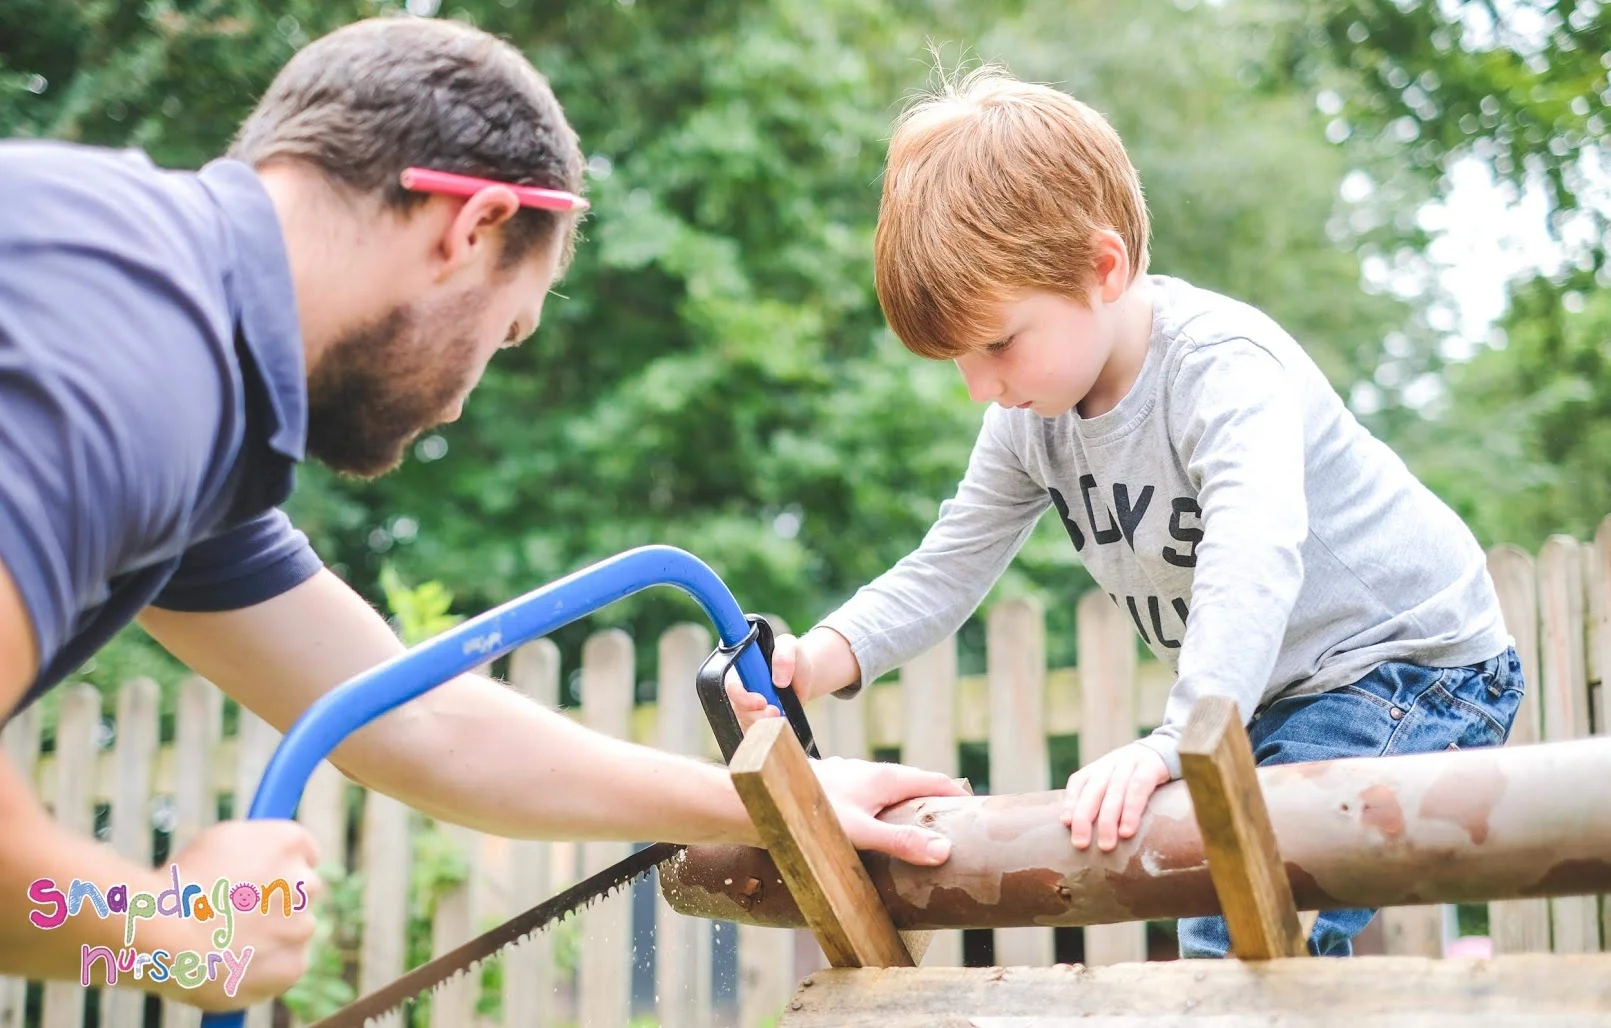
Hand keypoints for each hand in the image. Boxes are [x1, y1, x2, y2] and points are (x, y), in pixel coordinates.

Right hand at [156, 819, 323, 1010]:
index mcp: (289, 842)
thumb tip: (262, 860)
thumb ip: (253, 848)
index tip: (267, 879)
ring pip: (293, 931)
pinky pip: (284, 965)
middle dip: (277, 901)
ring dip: (270, 936)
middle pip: (302, 891)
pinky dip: (263, 968)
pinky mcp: (293, 965)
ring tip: (223, 942)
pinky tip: (230, 965)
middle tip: (237, 915)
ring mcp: (302, 925)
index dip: (282, 867)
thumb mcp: (216, 843)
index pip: (305, 852)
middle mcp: (306, 881)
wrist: (164, 935)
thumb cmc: (179, 885)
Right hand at [724, 631, 808, 732]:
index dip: (742, 697)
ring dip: (763, 724)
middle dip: (754, 715)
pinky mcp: (757, 721)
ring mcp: (747, 708)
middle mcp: (740, 690)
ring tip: (780, 716)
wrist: (803, 675)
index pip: (730, 687)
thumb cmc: (793, 658)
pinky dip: (767, 732)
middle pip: (736, 710)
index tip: (761, 701)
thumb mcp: (790, 648)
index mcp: (740, 670)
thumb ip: (783, 657)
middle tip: (775, 711)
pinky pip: (756, 733)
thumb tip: (779, 681)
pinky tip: (778, 725)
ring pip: (746, 724)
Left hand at [811, 756, 966, 864]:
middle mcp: (868, 771)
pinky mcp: (833, 785)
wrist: (761, 797)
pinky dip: (882, 806)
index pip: (933, 781)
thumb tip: (944, 850)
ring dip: (905, 803)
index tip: (976, 808)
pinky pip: (868, 794)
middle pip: (912, 782)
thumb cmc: (808, 815)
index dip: (956, 794)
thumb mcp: (861, 833)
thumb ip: (901, 842)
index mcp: (883, 777)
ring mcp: (849, 776)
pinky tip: (873, 824)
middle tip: (951, 823)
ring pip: (887, 788)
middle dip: (933, 800)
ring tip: (916, 827)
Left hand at [1061, 742, 1169, 852]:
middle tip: (1081, 843)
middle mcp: (1111, 763)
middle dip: (1084, 818)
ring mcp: (1130, 763)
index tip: (1066, 822)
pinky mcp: (1151, 766)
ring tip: (1106, 844)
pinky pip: (1138, 789)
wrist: (1170, 748)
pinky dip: (1131, 810)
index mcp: (1099, 767)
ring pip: (1114, 791)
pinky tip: (1127, 830)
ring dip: (1108, 820)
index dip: (1071, 801)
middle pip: (1093, 790)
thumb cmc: (1138, 777)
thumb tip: (1089, 836)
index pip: (1078, 781)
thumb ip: (1104, 801)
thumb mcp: (1117, 782)